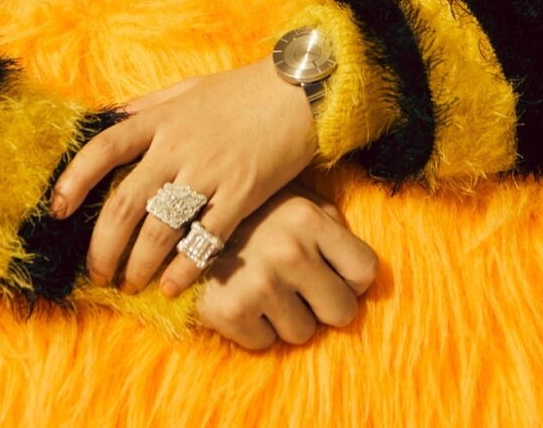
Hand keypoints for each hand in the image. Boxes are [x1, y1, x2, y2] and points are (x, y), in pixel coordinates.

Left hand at [48, 57, 318, 296]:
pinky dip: (184, 268)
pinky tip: (172, 286)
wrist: (299, 90)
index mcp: (160, 118)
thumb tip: (108, 119)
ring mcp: (210, 170)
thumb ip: (147, 106)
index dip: (74, 180)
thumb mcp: (187, 88)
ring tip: (132, 284)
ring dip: (139, 264)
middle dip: (104, 246)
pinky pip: (205, 239)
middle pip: (125, 203)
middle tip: (98, 273)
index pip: (103, 148)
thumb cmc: (241, 91)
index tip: (57, 211)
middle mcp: (178, 145)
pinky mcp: (242, 192)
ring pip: (160, 229)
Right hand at [197, 181, 378, 349]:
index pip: (365, 271)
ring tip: (263, 286)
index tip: (332, 272)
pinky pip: (265, 344)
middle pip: (341, 311)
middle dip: (323, 304)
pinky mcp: (230, 310)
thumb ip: (329, 224)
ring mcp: (259, 282)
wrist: (177, 217)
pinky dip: (255, 329)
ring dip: (286, 317)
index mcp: (309, 217)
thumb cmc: (250, 210)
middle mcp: (289, 250)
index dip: (351, 277)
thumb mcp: (295, 199)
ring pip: (303, 333)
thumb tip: (359, 269)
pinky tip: (241, 296)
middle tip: (298, 287)